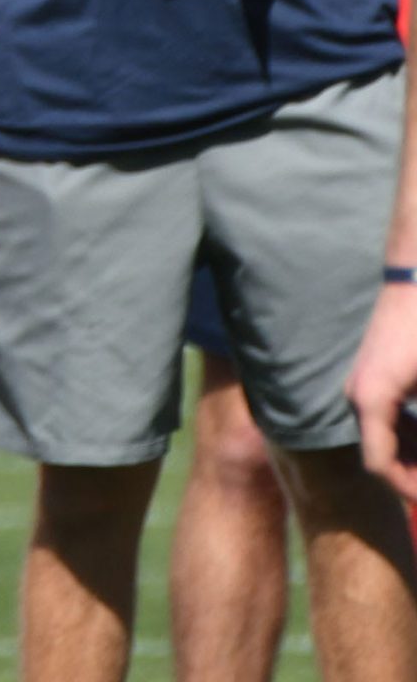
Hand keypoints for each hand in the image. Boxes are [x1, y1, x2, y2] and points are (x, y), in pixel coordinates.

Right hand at [348, 282, 416, 498]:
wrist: (416, 277)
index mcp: (371, 401)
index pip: (380, 467)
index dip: (410, 492)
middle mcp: (359, 396)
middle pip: (381, 457)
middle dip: (412, 477)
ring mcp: (363, 386)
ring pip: (385, 441)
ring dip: (412, 458)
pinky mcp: (375, 378)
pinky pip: (388, 421)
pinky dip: (411, 438)